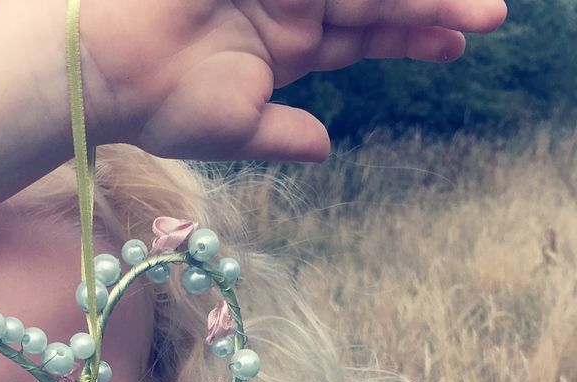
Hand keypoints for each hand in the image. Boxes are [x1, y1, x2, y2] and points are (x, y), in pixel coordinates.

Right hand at [80, 0, 506, 161]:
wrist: (107, 68)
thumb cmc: (159, 108)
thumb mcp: (234, 129)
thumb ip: (282, 134)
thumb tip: (326, 148)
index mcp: (286, 46)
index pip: (365, 33)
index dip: (414, 34)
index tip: (462, 42)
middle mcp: (288, 5)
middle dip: (432, 3)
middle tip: (493, 12)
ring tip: (469, 4)